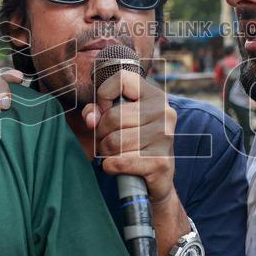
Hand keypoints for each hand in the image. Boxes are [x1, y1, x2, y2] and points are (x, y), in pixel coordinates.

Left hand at [82, 70, 177, 205]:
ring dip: (105, 152)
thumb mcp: (117, 121)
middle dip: (101, 133)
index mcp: (155, 96)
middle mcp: (164, 112)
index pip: (121, 78)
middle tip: (105, 141)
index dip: (103, 95)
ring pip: (115, 142)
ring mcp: (165, 137)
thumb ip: (97, 111)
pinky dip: (110, 167)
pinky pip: (120, 162)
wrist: (159, 177)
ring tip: (112, 154)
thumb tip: (91, 120)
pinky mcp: (161, 162)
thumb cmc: (134, 143)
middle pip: (113, 116)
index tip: (104, 111)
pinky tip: (115, 166)